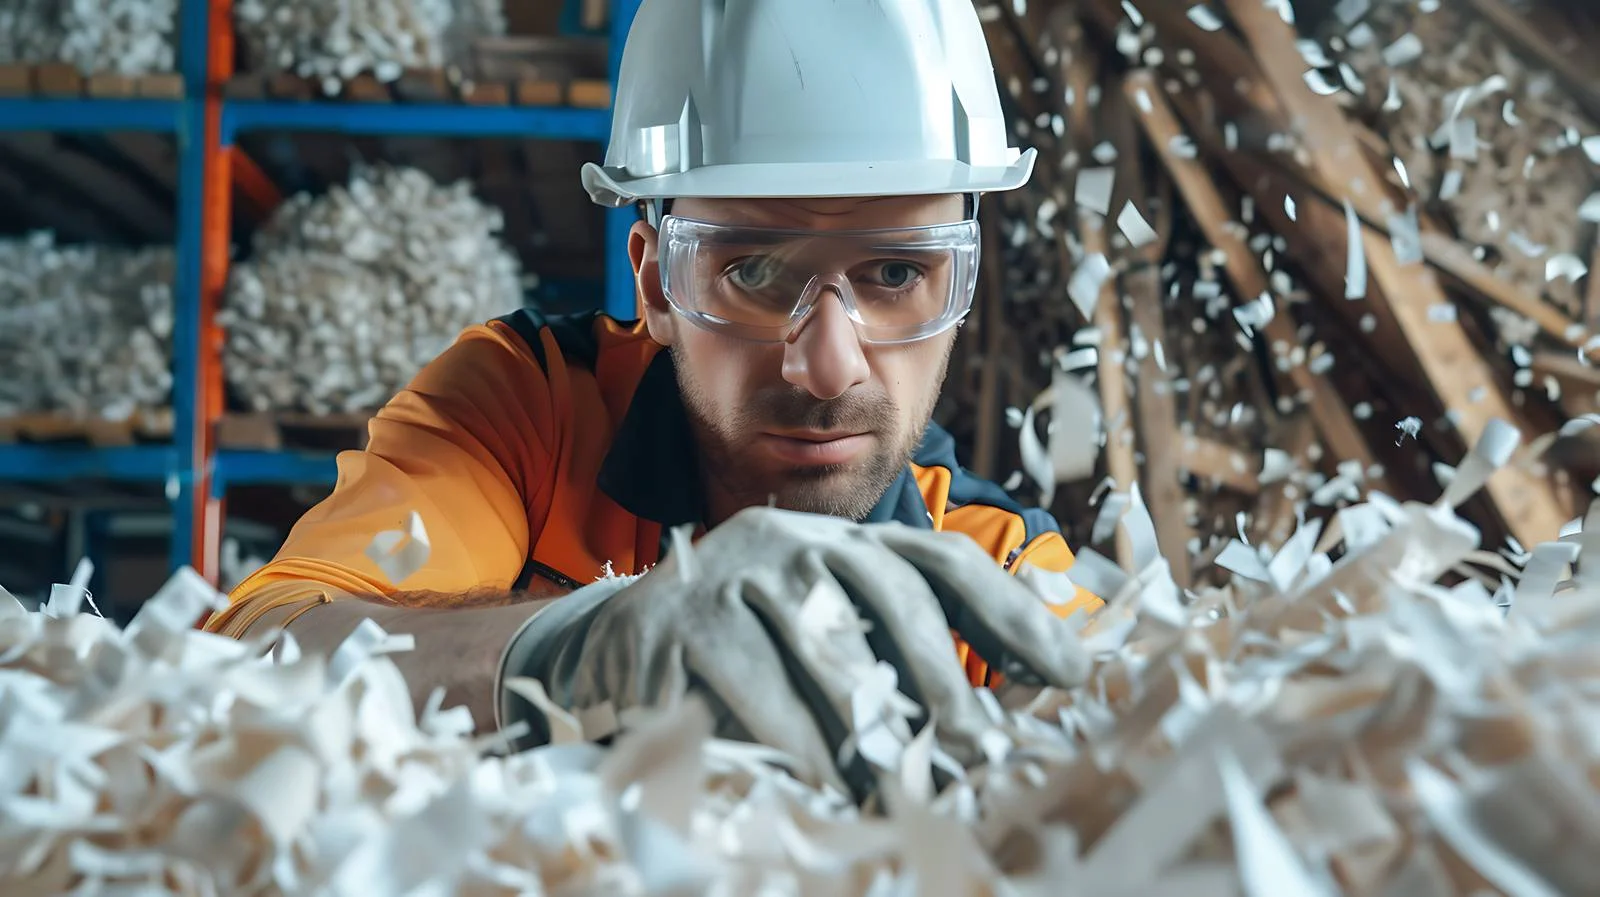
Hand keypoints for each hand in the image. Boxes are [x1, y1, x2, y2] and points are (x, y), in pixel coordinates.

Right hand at [499, 506, 1090, 791]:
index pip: (940, 560)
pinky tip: (821, 784)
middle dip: (943, 680)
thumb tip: (1002, 714)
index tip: (1072, 675)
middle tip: (980, 754)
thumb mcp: (826, 638)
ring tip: (904, 788)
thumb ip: (897, 658)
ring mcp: (729, 574)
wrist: (616, 646)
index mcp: (842, 540)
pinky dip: (788, 742)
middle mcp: (792, 540)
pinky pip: (745, 686)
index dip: (1010, 612)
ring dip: (867, 725)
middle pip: (889, 596)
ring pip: (820, 645)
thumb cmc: (749, 652)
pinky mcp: (674, 623)